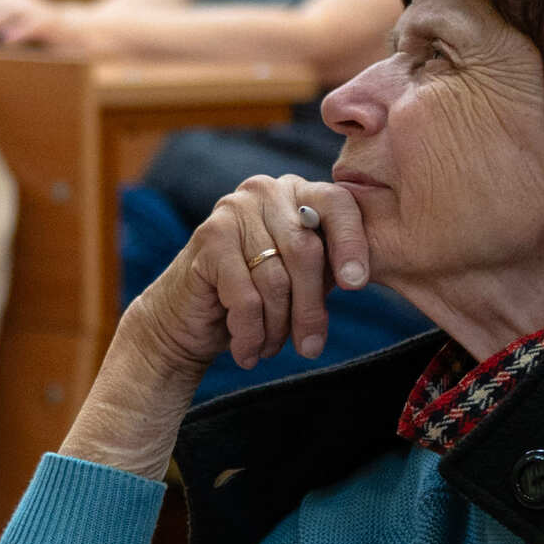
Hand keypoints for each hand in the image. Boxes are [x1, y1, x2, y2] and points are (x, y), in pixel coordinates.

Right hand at [124, 174, 369, 371]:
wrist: (184, 318)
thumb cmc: (253, 297)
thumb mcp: (300, 277)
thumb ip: (328, 265)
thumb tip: (360, 277)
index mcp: (297, 191)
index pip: (338, 204)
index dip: (352, 244)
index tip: (356, 285)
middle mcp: (265, 191)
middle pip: (306, 251)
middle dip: (310, 308)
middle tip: (311, 348)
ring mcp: (233, 211)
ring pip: (276, 279)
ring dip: (277, 327)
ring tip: (269, 349)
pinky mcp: (208, 240)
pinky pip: (246, 298)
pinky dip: (250, 334)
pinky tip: (248, 353)